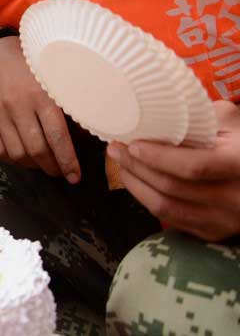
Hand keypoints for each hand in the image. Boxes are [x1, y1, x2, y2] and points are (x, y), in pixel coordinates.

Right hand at [0, 36, 80, 182]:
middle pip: (37, 149)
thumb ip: (67, 105)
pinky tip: (23, 157)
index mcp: (41, 95)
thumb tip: (85, 137)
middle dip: (52, 167)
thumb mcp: (55, 80)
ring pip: (17, 153)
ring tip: (42, 165)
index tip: (75, 177)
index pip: (57, 137)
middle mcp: (17, 105)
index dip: (68, 161)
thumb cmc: (34, 67)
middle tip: (61, 172)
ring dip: (33, 166)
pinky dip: (12, 160)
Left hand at [107, 101, 239, 241]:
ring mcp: (224, 220)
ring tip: (121, 164)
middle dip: (136, 167)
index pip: (192, 167)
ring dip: (135, 184)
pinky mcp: (212, 232)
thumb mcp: (230, 122)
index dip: (157, 157)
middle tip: (116, 149)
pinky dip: (147, 199)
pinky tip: (137, 181)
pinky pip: (170, 218)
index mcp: (239, 165)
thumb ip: (199, 116)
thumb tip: (155, 110)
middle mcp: (234, 198)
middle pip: (171, 187)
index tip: (133, 144)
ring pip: (166, 207)